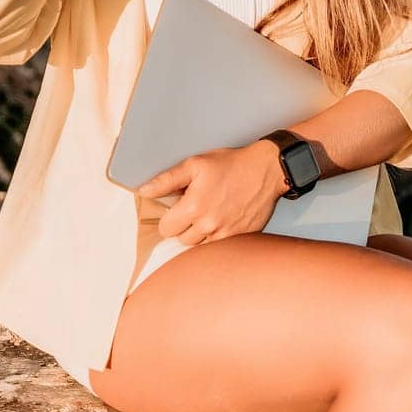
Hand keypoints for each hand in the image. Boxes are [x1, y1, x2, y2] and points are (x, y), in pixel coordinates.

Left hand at [138, 140, 286, 247]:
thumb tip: (144, 191)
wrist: (267, 170)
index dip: (170, 217)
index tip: (178, 209)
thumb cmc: (232, 165)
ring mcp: (226, 234)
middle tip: (196, 209)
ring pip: (200, 246)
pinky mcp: (241, 238)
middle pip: (182, 240)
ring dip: (201, 234)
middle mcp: (209, 225)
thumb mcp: (195, 165)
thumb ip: (166, 180)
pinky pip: (220, 247)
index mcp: (194, 207)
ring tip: (210, 214)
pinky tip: (223, 220)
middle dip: (185, 226)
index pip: (166, 228)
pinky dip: (218, 237)